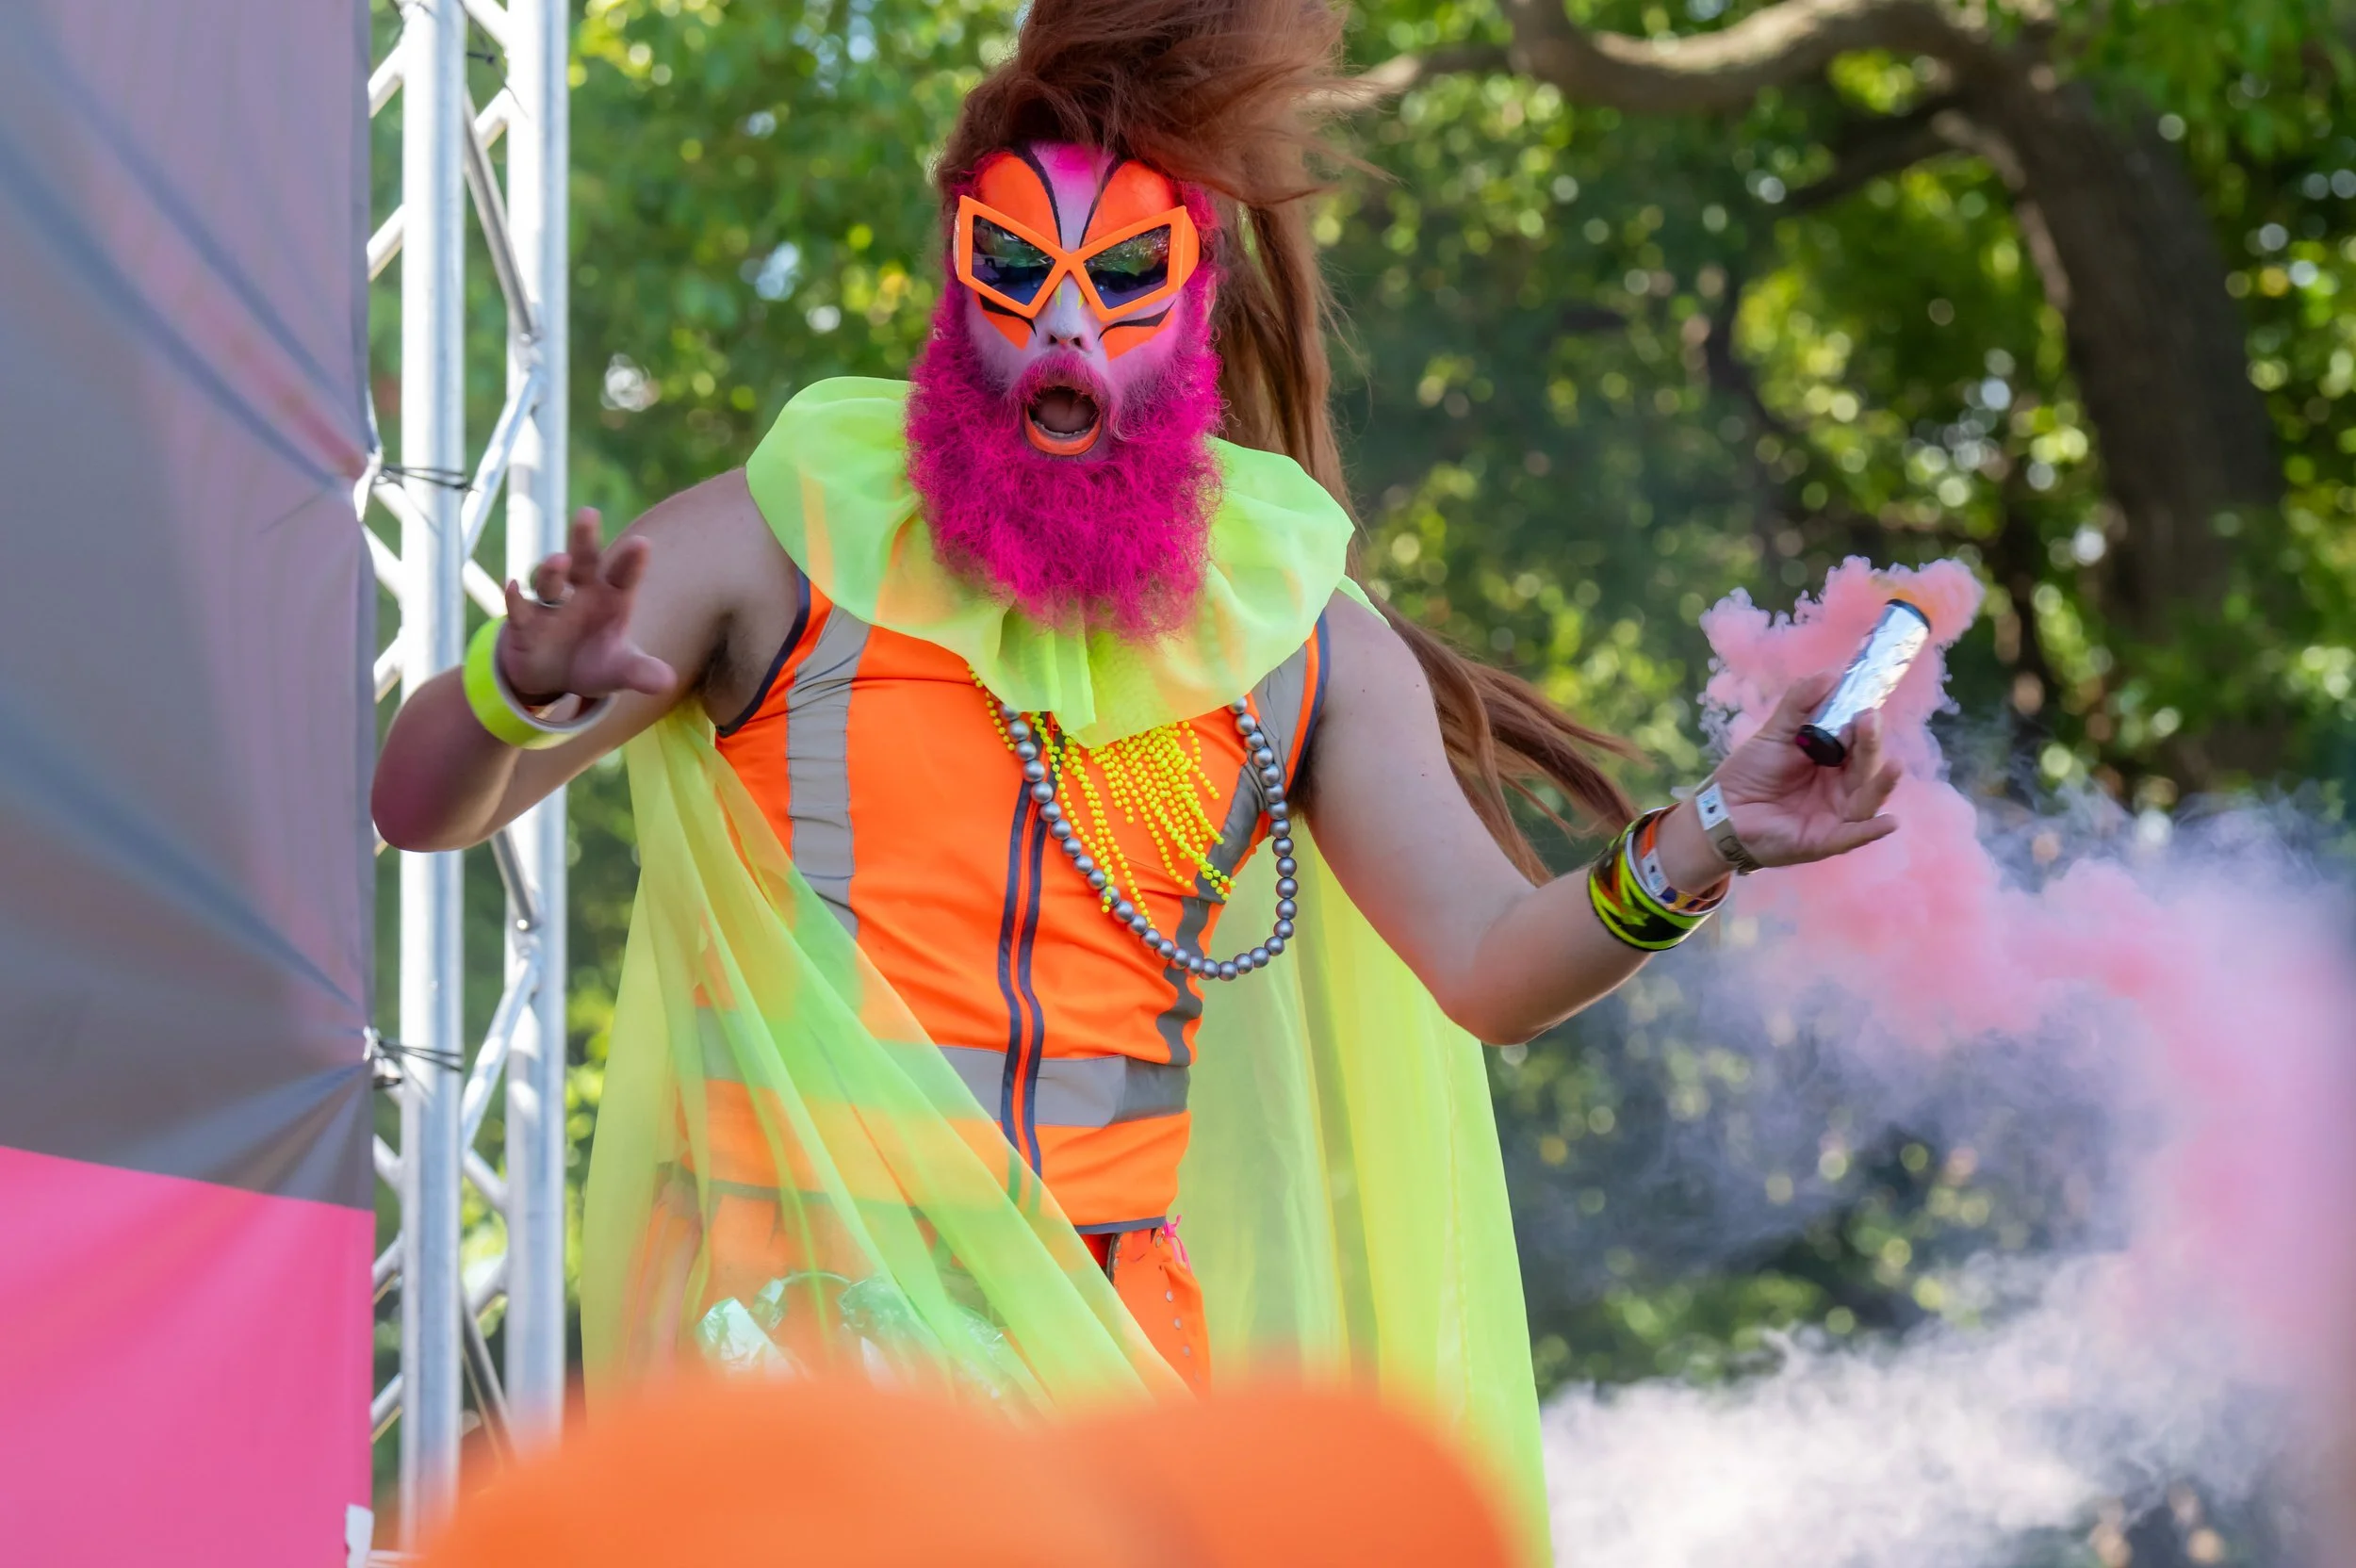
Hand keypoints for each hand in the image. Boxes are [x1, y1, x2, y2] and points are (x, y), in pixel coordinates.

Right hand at [498, 509, 675, 704]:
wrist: (555, 678)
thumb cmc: (595, 663)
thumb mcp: (619, 671)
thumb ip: (641, 672)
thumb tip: (666, 682)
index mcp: (611, 598)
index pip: (623, 575)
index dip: (631, 561)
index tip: (642, 543)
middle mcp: (580, 592)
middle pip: (583, 561)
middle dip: (584, 538)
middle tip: (588, 514)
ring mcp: (551, 605)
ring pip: (549, 579)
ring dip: (551, 569)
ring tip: (559, 560)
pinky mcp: (524, 623)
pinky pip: (518, 608)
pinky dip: (515, 598)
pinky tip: (513, 586)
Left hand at [1709, 670, 1902, 867]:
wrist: (1720, 810)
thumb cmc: (1750, 772)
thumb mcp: (1775, 733)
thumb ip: (1799, 703)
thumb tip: (1831, 673)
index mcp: (1833, 760)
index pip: (1857, 740)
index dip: (1862, 722)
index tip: (1866, 703)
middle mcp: (1840, 787)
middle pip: (1864, 766)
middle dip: (1870, 743)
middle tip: (1868, 719)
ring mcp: (1834, 814)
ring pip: (1866, 799)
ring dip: (1882, 784)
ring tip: (1896, 765)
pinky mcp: (1823, 840)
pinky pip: (1852, 836)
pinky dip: (1871, 831)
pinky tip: (1890, 822)